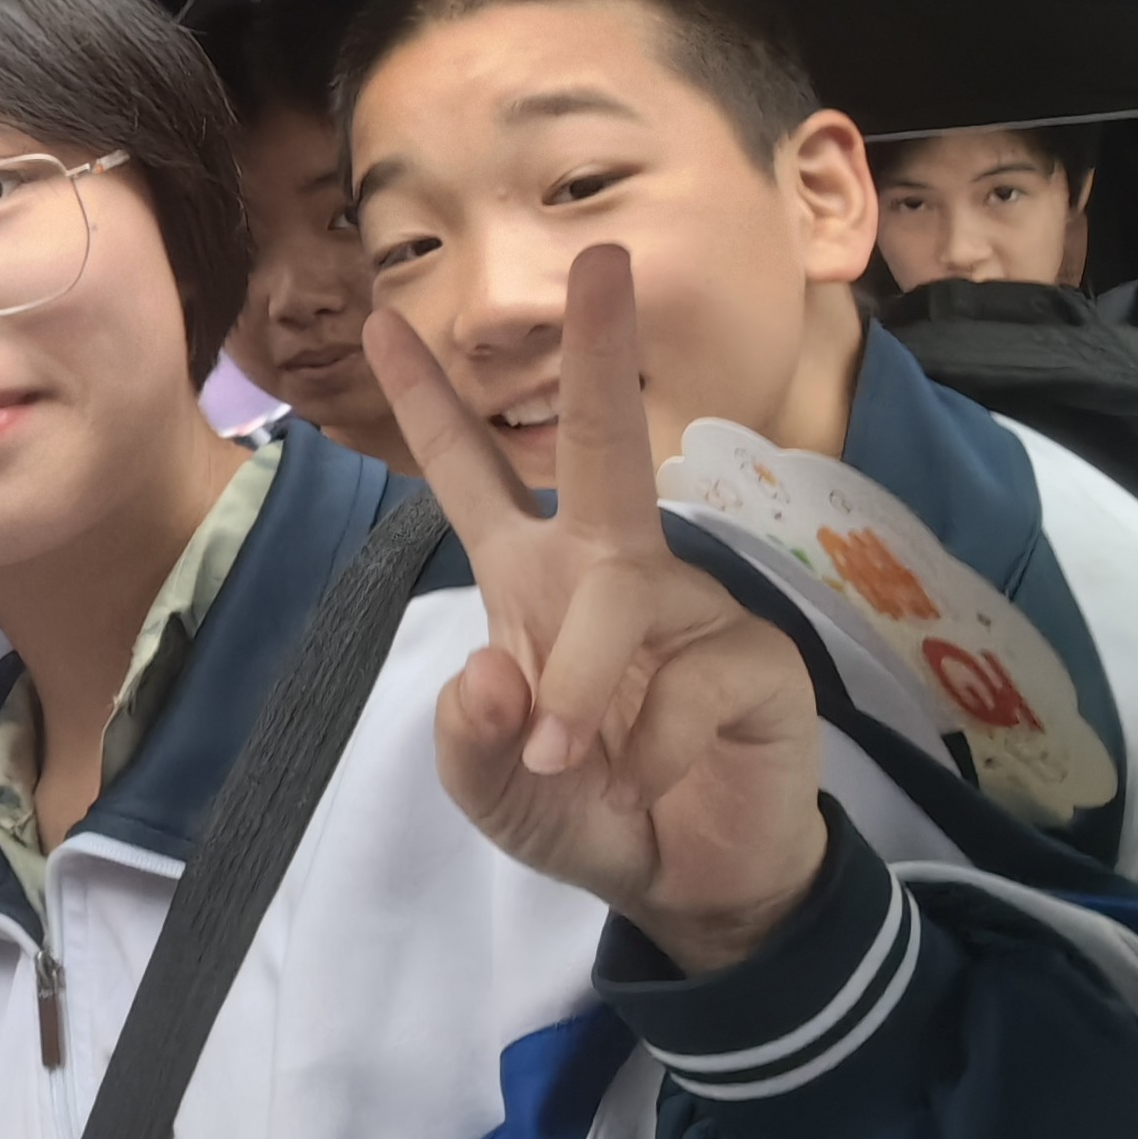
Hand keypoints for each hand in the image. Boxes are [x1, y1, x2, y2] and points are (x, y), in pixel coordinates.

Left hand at [362, 245, 828, 973]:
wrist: (691, 883)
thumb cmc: (583, 809)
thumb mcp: (493, 790)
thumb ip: (467, 742)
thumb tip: (492, 669)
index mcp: (533, 581)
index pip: (471, 477)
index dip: (428, 403)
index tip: (380, 319)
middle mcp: (612, 570)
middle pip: (602, 444)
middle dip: (598, 348)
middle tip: (603, 255)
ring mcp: (690, 605)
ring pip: (618, 605)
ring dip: (581, 691)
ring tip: (574, 759)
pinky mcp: (757, 656)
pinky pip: (688, 679)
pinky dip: (649, 743)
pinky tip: (652, 776)